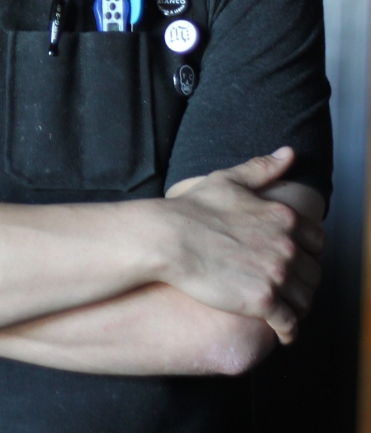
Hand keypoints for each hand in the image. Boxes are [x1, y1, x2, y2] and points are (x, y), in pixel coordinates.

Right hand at [161, 148, 324, 343]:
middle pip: (314, 274)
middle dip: (302, 282)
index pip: (318, 243)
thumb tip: (289, 153)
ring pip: (305, 301)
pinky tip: (278, 330)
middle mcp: (287, 246)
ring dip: (296, 307)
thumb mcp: (228, 180)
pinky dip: (288, 331)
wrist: (167, 238)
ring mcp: (277, 275)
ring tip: (281, 309)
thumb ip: (262, 168)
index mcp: (283, 217)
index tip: (293, 260)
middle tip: (284, 287)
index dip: (307, 253)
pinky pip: (290, 325)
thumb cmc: (192, 209)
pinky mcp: (264, 301)